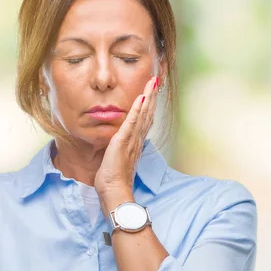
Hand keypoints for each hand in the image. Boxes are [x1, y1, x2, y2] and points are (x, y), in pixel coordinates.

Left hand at [94, 76, 159, 209]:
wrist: (114, 192)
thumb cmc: (114, 180)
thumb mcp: (118, 160)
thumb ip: (121, 149)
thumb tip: (119, 143)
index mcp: (136, 143)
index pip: (145, 119)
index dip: (149, 104)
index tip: (152, 90)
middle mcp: (137, 139)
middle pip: (148, 113)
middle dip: (152, 95)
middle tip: (156, 79)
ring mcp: (132, 140)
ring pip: (144, 114)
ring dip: (149, 97)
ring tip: (153, 82)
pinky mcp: (123, 141)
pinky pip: (132, 122)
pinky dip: (138, 109)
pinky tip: (141, 98)